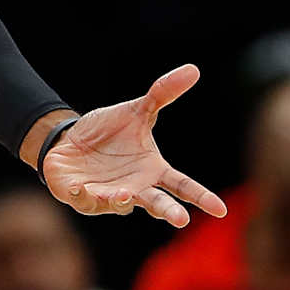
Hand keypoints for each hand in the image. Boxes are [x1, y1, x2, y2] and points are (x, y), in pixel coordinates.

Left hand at [39, 64, 227, 227]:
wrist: (69, 141)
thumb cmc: (108, 133)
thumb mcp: (135, 111)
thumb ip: (162, 95)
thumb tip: (193, 69)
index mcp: (152, 170)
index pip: (182, 185)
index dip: (201, 197)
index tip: (220, 209)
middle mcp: (134, 188)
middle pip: (156, 203)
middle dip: (168, 211)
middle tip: (181, 220)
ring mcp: (108, 195)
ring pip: (119, 204)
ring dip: (120, 200)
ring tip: (123, 193)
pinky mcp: (81, 196)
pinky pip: (83, 199)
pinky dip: (83, 194)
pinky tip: (80, 187)